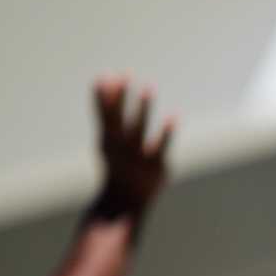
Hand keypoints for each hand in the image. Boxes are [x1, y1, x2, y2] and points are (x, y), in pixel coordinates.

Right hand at [90, 75, 174, 222]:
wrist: (125, 201)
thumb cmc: (117, 164)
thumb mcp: (108, 141)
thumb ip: (107, 114)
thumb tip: (103, 83)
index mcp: (108, 140)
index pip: (103, 114)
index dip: (103, 96)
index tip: (105, 74)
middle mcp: (120, 147)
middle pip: (118, 118)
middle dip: (120, 97)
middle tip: (126, 74)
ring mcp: (137, 157)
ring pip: (139, 129)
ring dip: (142, 108)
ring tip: (148, 87)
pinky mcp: (156, 165)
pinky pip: (161, 146)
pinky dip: (166, 132)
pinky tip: (172, 116)